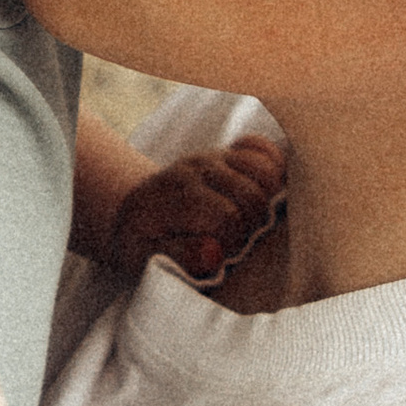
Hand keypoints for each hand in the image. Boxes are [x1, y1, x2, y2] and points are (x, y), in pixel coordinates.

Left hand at [103, 138, 283, 286]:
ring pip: (265, 171)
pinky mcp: (227, 153)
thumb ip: (179, 256)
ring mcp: (213, 157)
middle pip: (251, 195)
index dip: (233, 243)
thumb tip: (215, 253)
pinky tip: (263, 192)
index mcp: (174, 195)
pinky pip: (264, 149)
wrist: (132, 211)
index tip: (223, 256)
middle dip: (253, 226)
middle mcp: (195, 169)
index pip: (226, 217)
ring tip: (251, 222)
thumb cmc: (142, 241)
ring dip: (268, 201)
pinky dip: (274, 168)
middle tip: (238, 241)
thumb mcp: (145, 256)